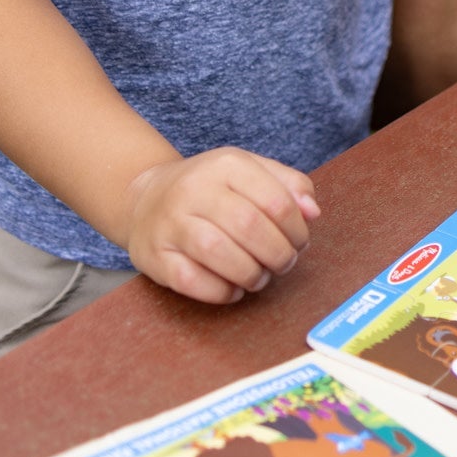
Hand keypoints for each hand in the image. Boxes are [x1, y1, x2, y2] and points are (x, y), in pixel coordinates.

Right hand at [123, 148, 320, 303]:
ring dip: (251, 274)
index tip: (299, 242)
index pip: (276, 200)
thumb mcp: (249, 171)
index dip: (297, 229)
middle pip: (249, 226)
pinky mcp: (154, 256)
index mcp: (226, 165)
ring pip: (218, 252)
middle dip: (278, 254)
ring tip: (259, 277)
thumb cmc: (210, 189)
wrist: (145, 198)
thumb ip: (287, 185)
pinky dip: (220, 291)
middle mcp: (195, 190)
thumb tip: (312, 212)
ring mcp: (171, 223)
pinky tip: (233, 289)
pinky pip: (191, 280)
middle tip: (283, 263)